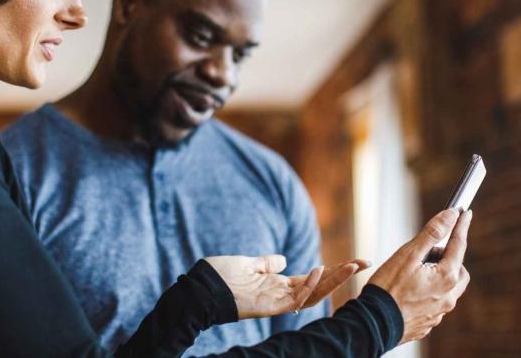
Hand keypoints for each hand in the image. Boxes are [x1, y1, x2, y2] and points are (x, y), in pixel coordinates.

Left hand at [204, 255, 369, 319]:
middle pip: (320, 286)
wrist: (199, 288)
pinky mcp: (269, 307)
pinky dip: (309, 285)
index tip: (354, 260)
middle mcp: (282, 294)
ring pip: (314, 293)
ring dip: (334, 279)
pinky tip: (320, 269)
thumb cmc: (220, 276)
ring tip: (352, 265)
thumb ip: (267, 263)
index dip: (333, 269)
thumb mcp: (247, 264)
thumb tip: (284, 259)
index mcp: (278, 283)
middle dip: (343, 275)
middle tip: (365, 262)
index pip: (313, 278)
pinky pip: (295, 298)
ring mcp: (277, 301)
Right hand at [368, 208, 471, 343]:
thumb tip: (451, 215)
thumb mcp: (408, 254)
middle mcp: (448, 297)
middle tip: (427, 252)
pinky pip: (435, 303)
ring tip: (414, 272)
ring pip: (448, 289)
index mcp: (446, 278)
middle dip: (449, 258)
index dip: (461, 227)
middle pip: (458, 271)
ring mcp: (438, 313)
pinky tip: (409, 291)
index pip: (458, 246)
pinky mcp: (427, 323)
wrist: (374, 323)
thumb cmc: (388, 287)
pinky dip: (429, 293)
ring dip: (439, 277)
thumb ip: (431, 234)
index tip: (464, 213)